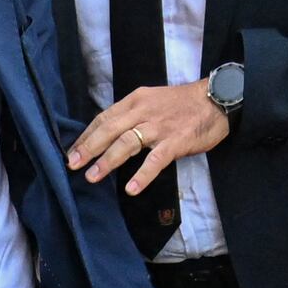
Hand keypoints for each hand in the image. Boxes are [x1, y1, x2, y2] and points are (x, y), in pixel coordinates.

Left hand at [70, 78, 230, 196]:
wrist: (216, 99)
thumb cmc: (183, 104)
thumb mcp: (152, 101)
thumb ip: (132, 115)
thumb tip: (111, 134)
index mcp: (136, 101)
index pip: (104, 118)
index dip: (87, 135)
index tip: (72, 151)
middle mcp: (143, 112)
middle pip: (109, 129)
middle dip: (88, 147)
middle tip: (72, 164)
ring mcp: (159, 127)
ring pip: (127, 143)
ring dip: (108, 161)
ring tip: (92, 176)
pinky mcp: (175, 142)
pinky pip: (155, 160)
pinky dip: (142, 175)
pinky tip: (131, 188)